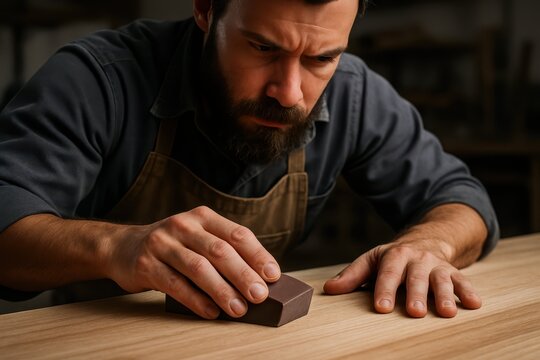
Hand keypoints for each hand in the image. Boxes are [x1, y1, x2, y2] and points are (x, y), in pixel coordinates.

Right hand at [104, 206, 280, 319]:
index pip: (237, 234)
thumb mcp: (198, 238)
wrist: (123, 247)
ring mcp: (162, 243)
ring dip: (222, 291)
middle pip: (220, 251)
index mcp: (203, 216)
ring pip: (199, 268)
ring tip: (239, 309)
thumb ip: (224, 252)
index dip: (258, 255)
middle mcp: (183, 225)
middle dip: (243, 275)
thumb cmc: (173, 246)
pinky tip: (212, 312)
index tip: (273, 275)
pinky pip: (176, 285)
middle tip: (260, 296)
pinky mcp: (146, 264)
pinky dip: (196, 300)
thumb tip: (258, 280)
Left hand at [323, 240, 481, 317]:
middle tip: (414, 312)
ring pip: (441, 279)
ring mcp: (436, 265)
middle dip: (416, 294)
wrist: (424, 241)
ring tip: (446, 313)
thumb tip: (329, 289)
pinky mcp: (453, 272)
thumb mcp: (371, 261)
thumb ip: (353, 275)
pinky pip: (462, 280)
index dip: (384, 290)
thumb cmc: (392, 259)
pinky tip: (474, 304)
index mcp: (394, 256)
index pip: (388, 273)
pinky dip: (468, 291)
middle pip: (416, 277)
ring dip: (445, 295)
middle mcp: (416, 259)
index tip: (380, 307)